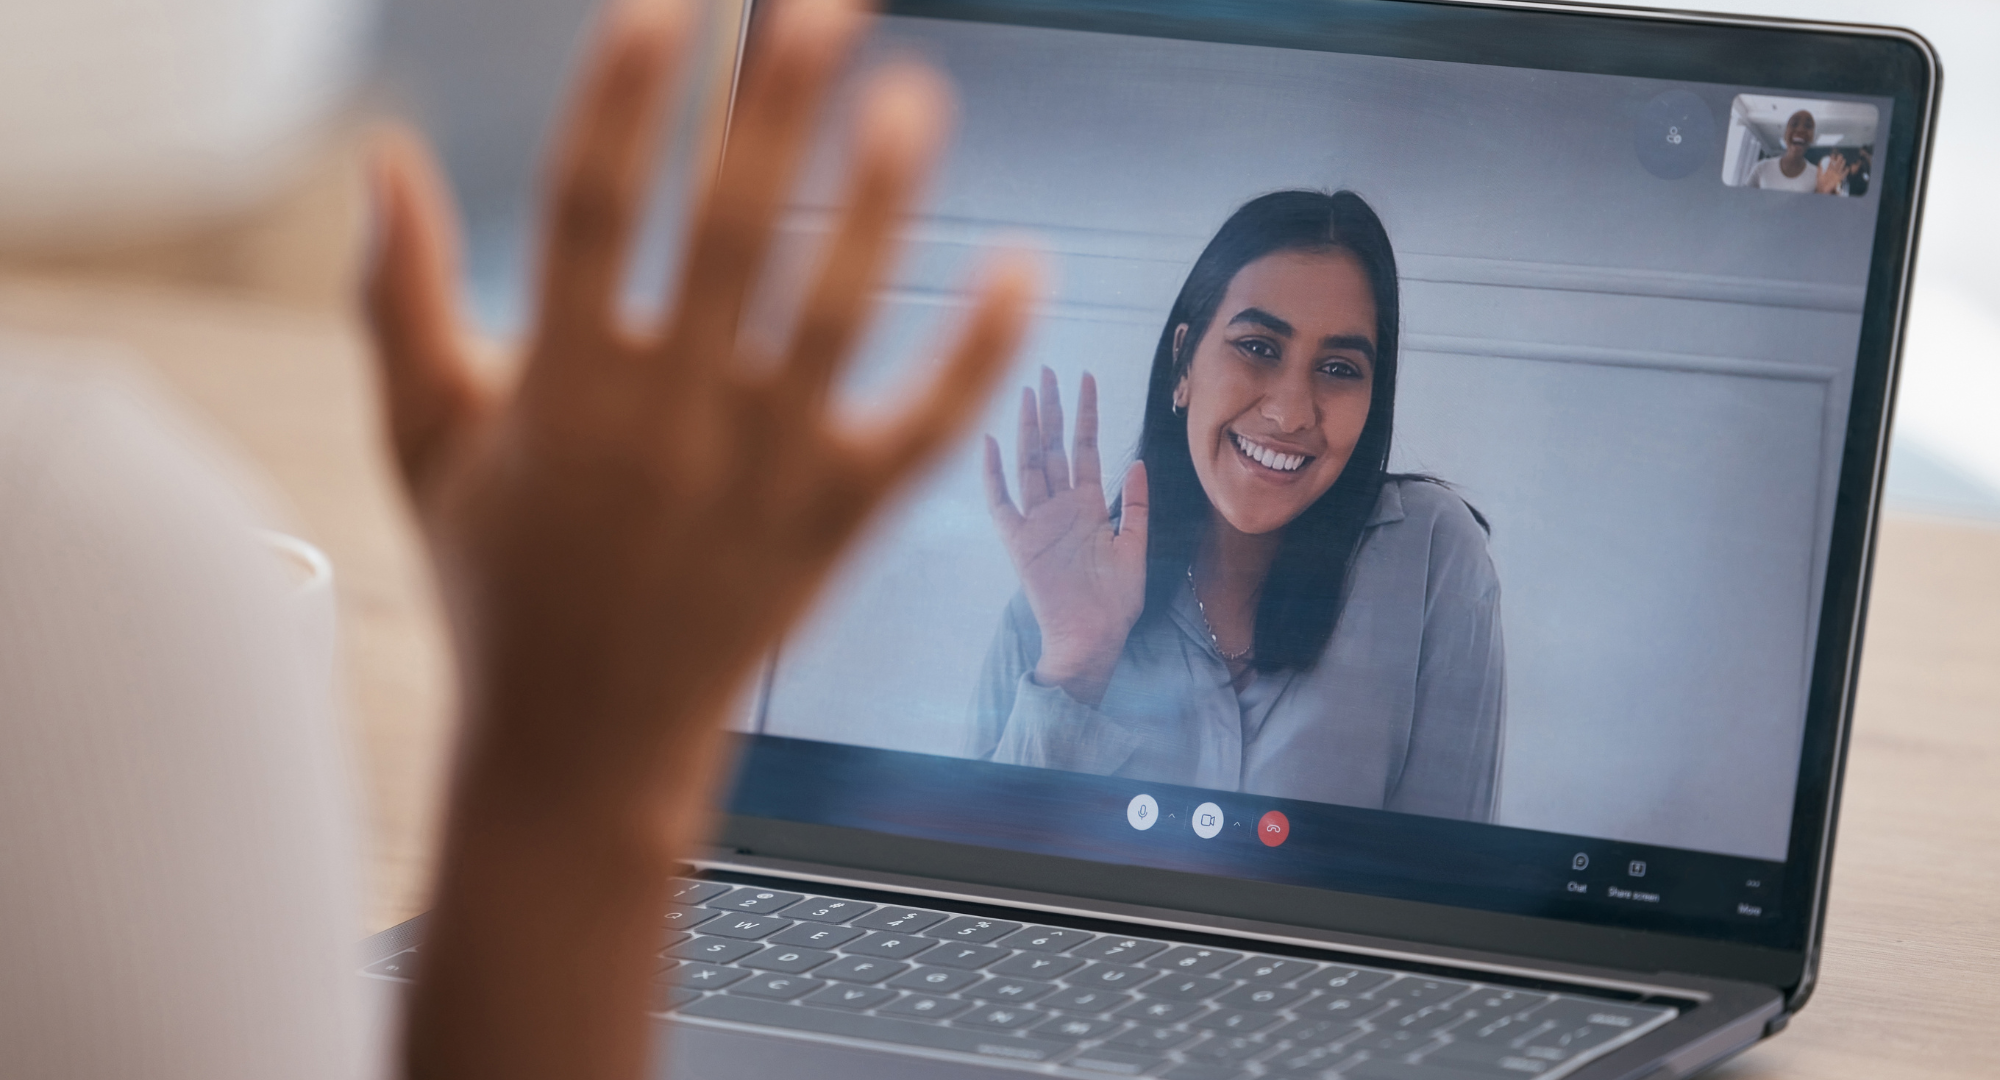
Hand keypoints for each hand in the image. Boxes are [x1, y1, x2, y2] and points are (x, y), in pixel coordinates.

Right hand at [364, 1, 1033, 1076]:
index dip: (626, 99)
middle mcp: (670, 423)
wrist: (580, 751)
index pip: (591, 209)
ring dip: (878, 203)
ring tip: (915, 97)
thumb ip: (399, 302)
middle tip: (822, 4)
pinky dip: (977, 354)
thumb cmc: (500, 589)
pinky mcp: (836, 524)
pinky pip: (922, 428)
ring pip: (836, 316)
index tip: (663, 6)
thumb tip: (384, 160)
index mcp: (562, 392)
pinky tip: (1023, 265)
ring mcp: (764, 475)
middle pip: (732, 234)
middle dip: (776, 106)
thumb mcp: (424, 449)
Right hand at [983, 368, 1148, 705]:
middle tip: (1048, 371)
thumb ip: (1135, 506)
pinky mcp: (1019, 543)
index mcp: (1087, 506)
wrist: (1092, 640)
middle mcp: (1059, 507)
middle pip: (1052, 447)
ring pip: (1030, 464)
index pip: (1084, 448)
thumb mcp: (1136, 548)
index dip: (1086, 414)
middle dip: (1051, 408)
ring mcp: (1037, 522)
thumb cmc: (1115, 604)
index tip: (1087, 378)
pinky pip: (1002, 503)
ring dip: (1029, 429)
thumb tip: (1136, 462)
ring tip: (1028, 393)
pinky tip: (993, 442)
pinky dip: (995, 474)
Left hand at [1816, 151, 1853, 193]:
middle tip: (1840, 155)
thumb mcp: (1819, 175)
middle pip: (1836, 165)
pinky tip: (1847, 168)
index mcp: (1828, 171)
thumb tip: (1820, 162)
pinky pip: (1843, 175)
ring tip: (1843, 160)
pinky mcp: (1838, 179)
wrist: (1822, 189)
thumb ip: (1820, 169)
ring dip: (1842, 164)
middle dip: (1838, 160)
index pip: (1830, 164)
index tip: (1833, 155)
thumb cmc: (1820, 183)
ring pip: (1840, 169)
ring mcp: (1836, 175)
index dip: (1832, 159)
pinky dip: (1845, 172)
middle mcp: (1833, 172)